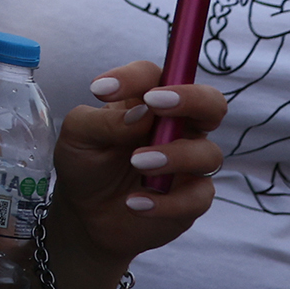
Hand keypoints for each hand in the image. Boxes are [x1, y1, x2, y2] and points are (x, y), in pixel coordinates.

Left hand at [52, 60, 229, 266]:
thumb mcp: (78, 137)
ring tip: (137, 163)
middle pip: (211, 103)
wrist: (85, 212)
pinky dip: (167, 201)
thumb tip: (141, 113)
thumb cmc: (85, 163)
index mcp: (147, 103)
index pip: (156, 75)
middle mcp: (177, 128)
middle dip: (190, 99)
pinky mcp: (193, 197)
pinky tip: (135, 203)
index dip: (135, 77)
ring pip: (208, 153)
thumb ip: (104, 120)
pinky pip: (198, 196)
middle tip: (155, 104)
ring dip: (173, 155)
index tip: (101, 90)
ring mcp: (190, 163)